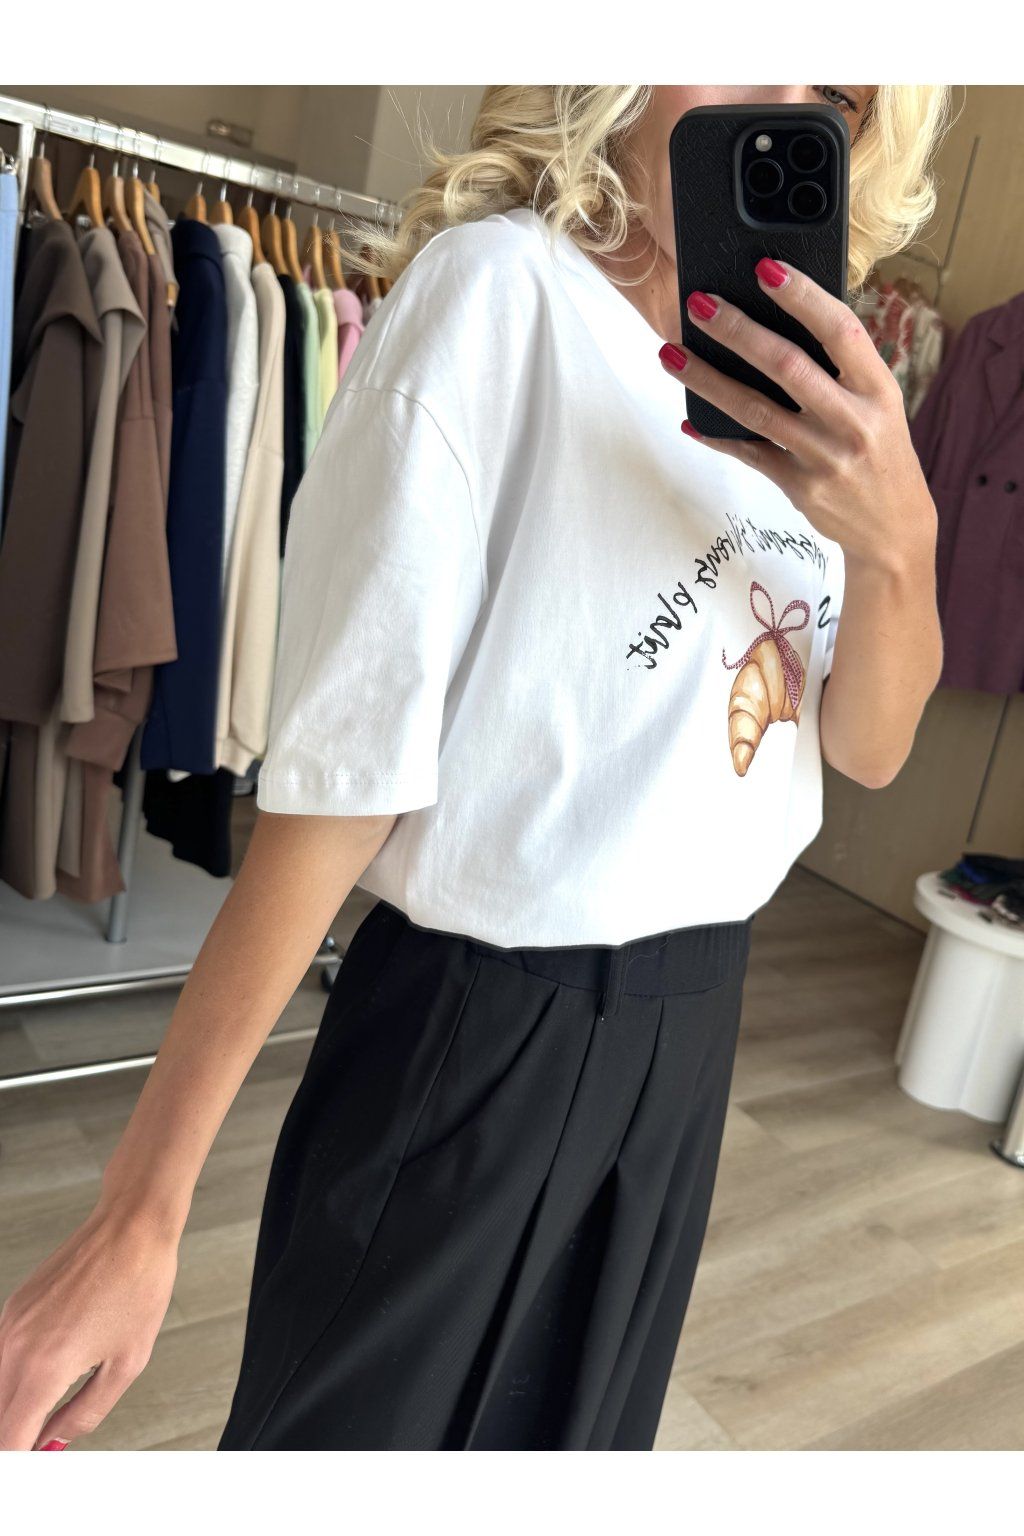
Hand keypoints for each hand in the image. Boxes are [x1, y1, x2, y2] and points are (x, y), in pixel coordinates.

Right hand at [0, 1200, 178, 1449]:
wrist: (131, 1227)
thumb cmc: (138, 1286)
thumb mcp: (125, 1364)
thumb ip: (84, 1415)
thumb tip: (54, 1444)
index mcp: (44, 1368)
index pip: (9, 1439)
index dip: (18, 1463)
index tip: (33, 1468)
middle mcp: (14, 1347)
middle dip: (14, 1437)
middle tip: (41, 1447)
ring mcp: (8, 1324)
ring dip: (13, 1407)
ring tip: (41, 1417)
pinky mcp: (11, 1308)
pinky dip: (12, 1379)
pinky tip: (40, 1380)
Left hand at [658, 258, 937, 572]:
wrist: (894, 526)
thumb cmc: (880, 450)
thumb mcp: (879, 404)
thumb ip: (842, 368)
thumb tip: (780, 320)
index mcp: (879, 388)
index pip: (841, 331)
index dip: (803, 297)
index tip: (766, 269)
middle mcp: (854, 421)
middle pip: (788, 367)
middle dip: (738, 331)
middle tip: (698, 304)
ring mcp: (825, 457)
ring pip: (756, 411)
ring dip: (708, 380)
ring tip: (671, 354)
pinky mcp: (801, 488)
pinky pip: (750, 454)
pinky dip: (716, 437)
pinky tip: (688, 421)